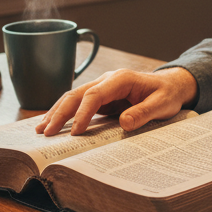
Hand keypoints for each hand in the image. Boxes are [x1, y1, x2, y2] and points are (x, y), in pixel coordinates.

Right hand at [35, 67, 198, 135]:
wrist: (171, 86)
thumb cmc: (167, 94)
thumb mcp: (163, 104)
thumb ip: (144, 112)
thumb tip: (124, 123)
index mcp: (121, 79)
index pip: (95, 94)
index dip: (82, 113)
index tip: (75, 131)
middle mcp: (107, 80)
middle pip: (77, 94)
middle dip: (59, 113)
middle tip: (45, 132)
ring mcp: (102, 88)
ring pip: (73, 98)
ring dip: (56, 112)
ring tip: (41, 130)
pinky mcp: (101, 97)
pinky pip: (79, 104)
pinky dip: (64, 113)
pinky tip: (53, 124)